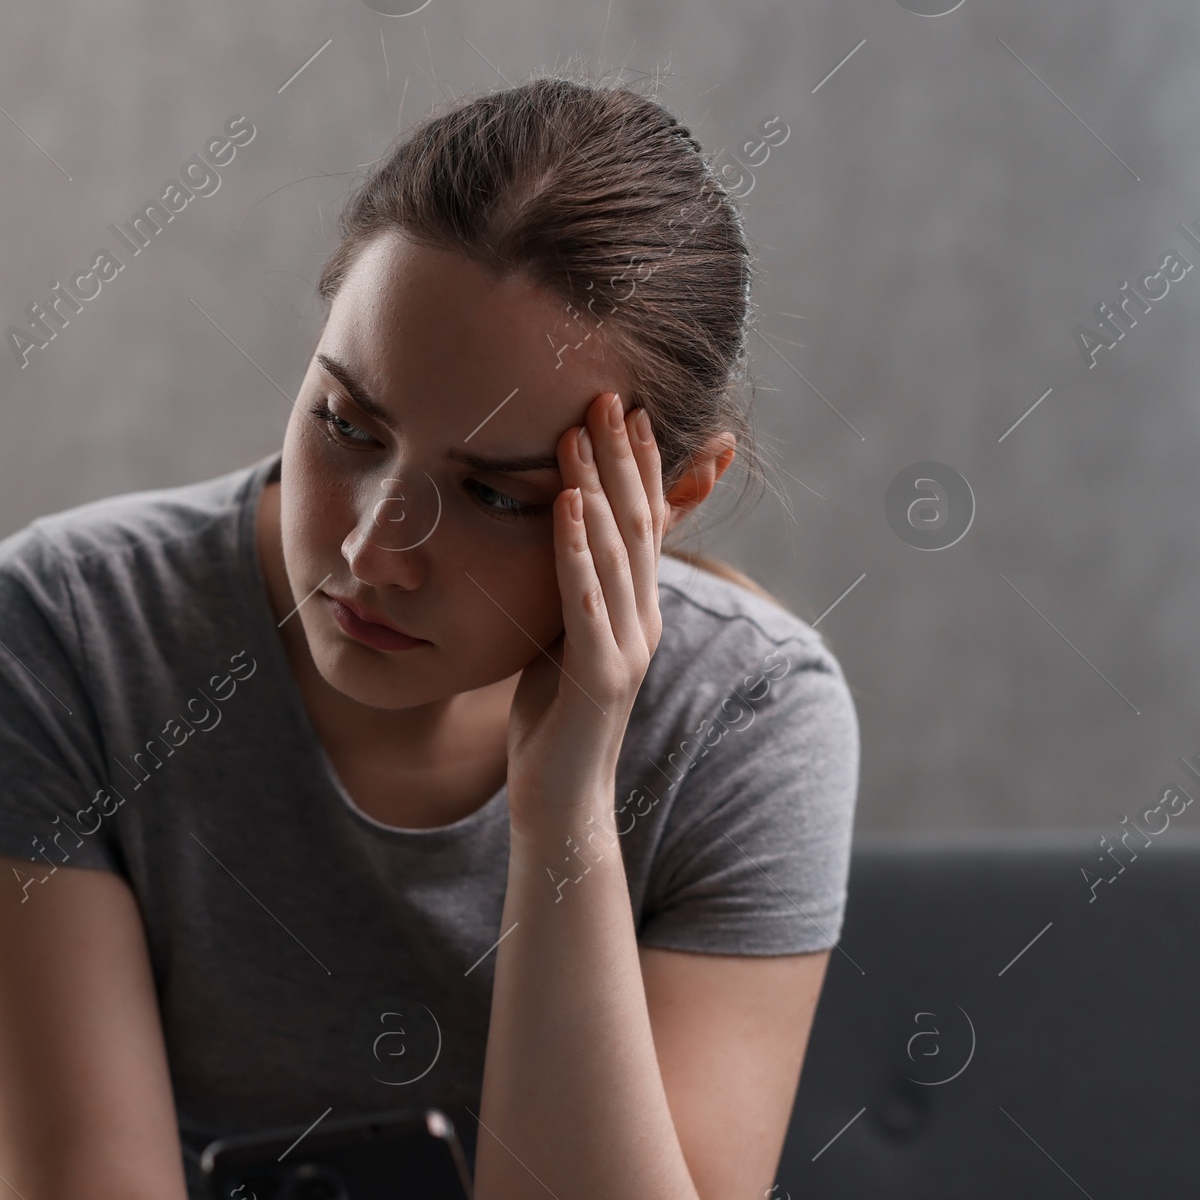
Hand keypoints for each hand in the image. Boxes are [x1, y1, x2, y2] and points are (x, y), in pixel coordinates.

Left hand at [505, 391, 665, 824]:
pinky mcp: (601, 675)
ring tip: (581, 432)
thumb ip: (572, 598)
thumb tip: (558, 550)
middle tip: (609, 396)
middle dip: (623, 459)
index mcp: (635, 611)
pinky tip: (568, 505)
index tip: (626, 412)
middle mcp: (643, 622)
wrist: (563, 802)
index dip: (639, 469)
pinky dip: (578, 549)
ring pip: (617, 552)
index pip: (645, 527)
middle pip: (638, 526)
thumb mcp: (564, 644)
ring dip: (600, 487)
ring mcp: (627, 648)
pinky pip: (587, 599)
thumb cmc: (555, 724)